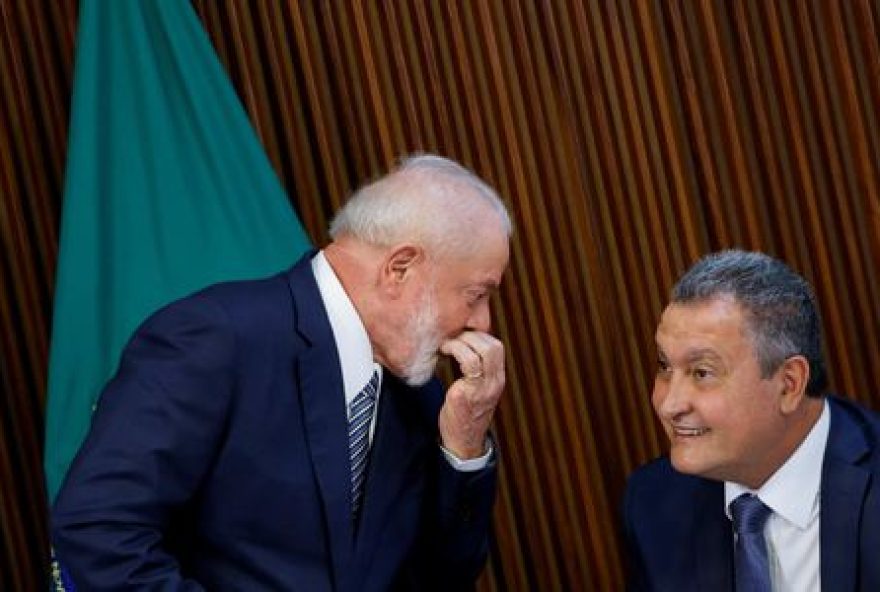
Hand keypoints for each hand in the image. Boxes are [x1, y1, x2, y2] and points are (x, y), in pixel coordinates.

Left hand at [437, 331, 504, 458]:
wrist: (463, 442)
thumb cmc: (466, 413)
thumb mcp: (477, 389)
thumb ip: (476, 371)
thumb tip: (462, 346)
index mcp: (497, 380)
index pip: (497, 347)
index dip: (479, 336)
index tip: (460, 336)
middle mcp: (494, 383)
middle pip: (493, 347)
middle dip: (471, 335)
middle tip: (453, 337)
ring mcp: (483, 389)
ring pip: (483, 352)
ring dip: (462, 342)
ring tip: (447, 345)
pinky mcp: (468, 394)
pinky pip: (469, 364)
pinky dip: (456, 352)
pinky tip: (444, 353)